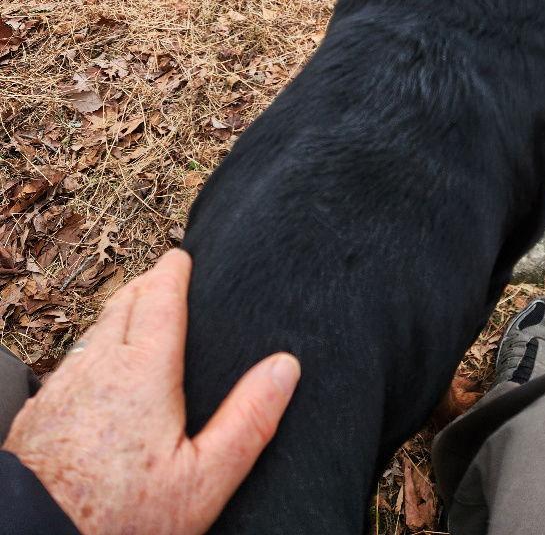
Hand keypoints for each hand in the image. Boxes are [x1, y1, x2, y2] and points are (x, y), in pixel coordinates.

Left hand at [3, 249, 299, 534]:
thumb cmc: (120, 516)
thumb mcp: (203, 479)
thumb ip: (248, 420)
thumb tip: (284, 367)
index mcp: (143, 371)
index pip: (158, 297)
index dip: (173, 270)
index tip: (183, 256)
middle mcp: (98, 366)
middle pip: (122, 302)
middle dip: (145, 283)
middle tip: (165, 278)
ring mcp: (64, 386)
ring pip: (95, 330)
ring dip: (118, 314)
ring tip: (138, 318)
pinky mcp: (39, 411)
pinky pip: (73, 362)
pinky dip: (95, 349)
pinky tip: (102, 373)